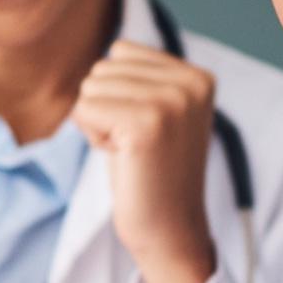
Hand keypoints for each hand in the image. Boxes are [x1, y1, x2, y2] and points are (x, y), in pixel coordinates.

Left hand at [70, 41, 217, 282]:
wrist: (170, 232)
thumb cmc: (153, 175)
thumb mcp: (159, 113)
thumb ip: (144, 78)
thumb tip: (112, 49)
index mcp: (198, 75)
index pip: (121, 52)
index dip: (118, 95)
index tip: (145, 132)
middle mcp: (191, 82)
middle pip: (103, 68)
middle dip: (106, 109)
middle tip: (137, 147)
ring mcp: (171, 102)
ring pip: (90, 87)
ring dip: (98, 124)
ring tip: (131, 152)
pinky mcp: (147, 125)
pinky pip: (83, 109)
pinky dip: (92, 137)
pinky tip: (122, 159)